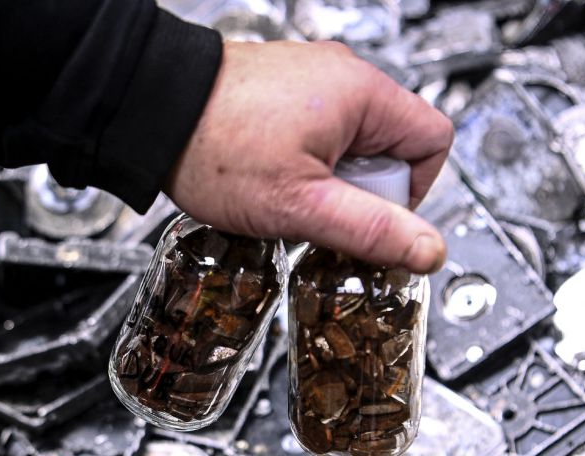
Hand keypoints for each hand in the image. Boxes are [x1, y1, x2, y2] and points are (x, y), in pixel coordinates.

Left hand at [163, 40, 452, 273]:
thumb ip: (372, 230)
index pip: (434, 141)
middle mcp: (344, 76)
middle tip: (318, 209)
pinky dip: (306, 164)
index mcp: (363, 94)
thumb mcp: (302, 206)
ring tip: (288, 195)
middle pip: (393, 146)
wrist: (150, 112)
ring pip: (354, 144)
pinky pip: (321, 134)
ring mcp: (313, 80)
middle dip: (363, 190)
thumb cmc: (216, 148)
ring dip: (331, 181)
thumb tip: (428, 250)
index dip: (414, 190)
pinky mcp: (285, 90)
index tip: (372, 215)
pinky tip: (271, 179)